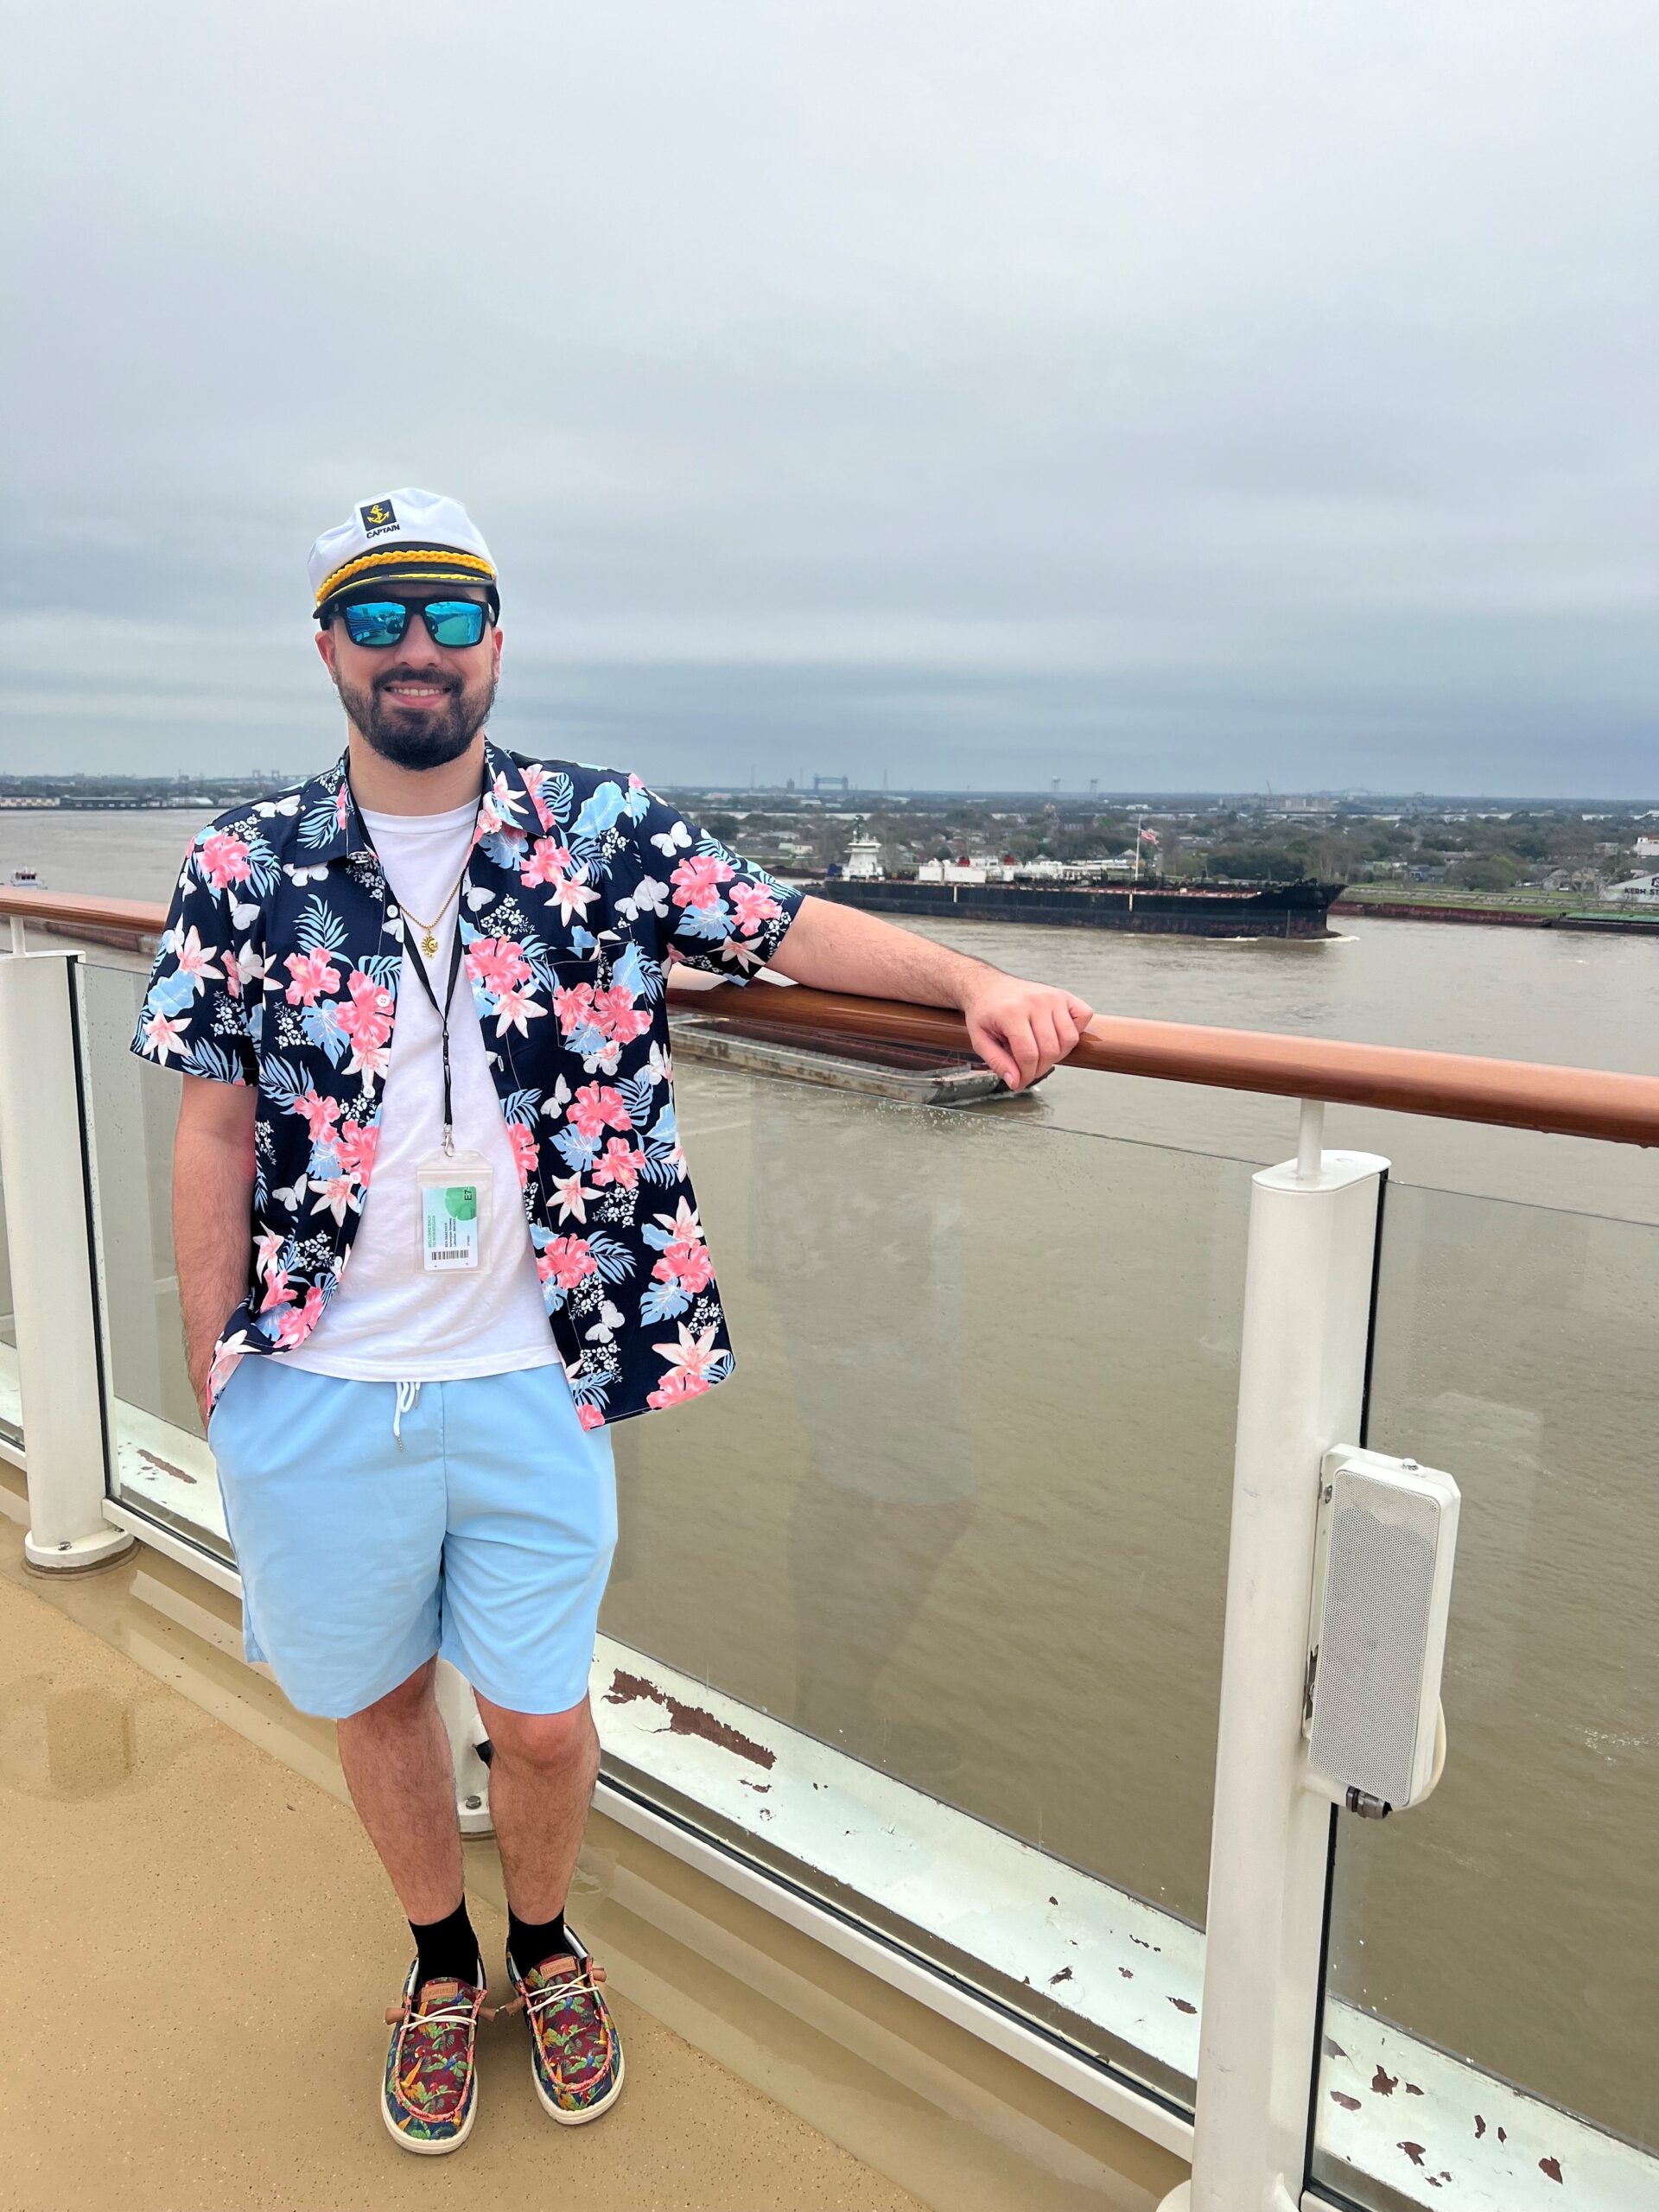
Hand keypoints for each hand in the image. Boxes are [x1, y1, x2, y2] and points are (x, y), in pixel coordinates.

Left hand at [957, 975, 1093, 1091]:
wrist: (989, 987)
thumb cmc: (985, 1012)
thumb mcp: (980, 1040)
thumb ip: (998, 1062)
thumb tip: (1016, 1082)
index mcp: (1011, 1012)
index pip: (1029, 1055)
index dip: (1026, 1075)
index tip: (1020, 1082)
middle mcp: (1035, 1002)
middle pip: (1051, 1050)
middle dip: (1040, 1068)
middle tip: (1029, 1068)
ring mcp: (1052, 996)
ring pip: (1070, 1038)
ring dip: (1058, 1054)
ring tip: (1041, 1052)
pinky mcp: (1063, 995)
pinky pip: (1083, 1016)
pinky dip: (1076, 1030)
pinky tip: (1057, 1034)